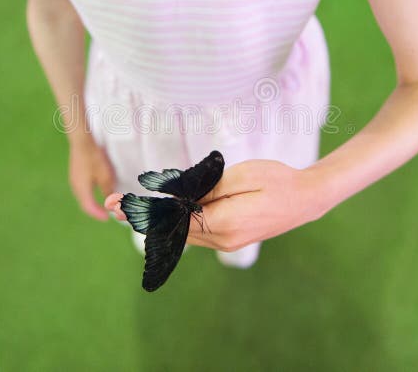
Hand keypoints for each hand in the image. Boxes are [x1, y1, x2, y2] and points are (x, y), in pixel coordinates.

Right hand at [69, 132, 115, 220]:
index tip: (107, 218)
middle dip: (95, 210)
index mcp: (82, 190)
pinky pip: (82, 189)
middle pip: (85, 204)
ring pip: (83, 196)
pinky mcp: (74, 174)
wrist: (81, 141)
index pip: (90, 207)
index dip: (98, 214)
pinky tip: (94, 191)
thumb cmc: (93, 158)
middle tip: (104, 214)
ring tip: (101, 205)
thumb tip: (109, 200)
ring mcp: (73, 180)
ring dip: (92, 203)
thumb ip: (107, 190)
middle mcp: (75, 187)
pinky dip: (89, 195)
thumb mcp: (105, 175)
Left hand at [105, 159, 327, 250]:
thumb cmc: (277, 180)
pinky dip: (174, 224)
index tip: (117, 205)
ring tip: (127, 210)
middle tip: (110, 206)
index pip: (173, 219)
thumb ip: (206, 189)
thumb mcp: (241, 175)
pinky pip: (195, 232)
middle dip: (142, 216)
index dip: (144, 211)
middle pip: (172, 230)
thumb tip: (176, 197)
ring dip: (156, 221)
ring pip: (181, 234)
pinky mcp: (230, 237)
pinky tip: (160, 216)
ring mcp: (227, 241)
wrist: (307, 198)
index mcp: (223, 224)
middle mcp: (222, 239)